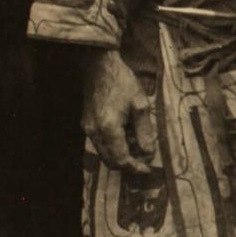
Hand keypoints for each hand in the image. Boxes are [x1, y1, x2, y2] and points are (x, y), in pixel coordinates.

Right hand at [80, 49, 156, 175]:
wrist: (99, 66)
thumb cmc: (122, 82)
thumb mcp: (141, 105)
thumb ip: (145, 132)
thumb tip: (149, 153)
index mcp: (109, 128)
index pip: (122, 159)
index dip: (136, 168)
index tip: (147, 170)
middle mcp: (95, 132)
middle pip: (111, 161)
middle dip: (129, 165)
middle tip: (144, 160)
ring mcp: (88, 129)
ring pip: (105, 154)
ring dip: (121, 155)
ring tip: (138, 143)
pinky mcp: (87, 124)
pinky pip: (101, 144)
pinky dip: (114, 146)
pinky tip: (127, 134)